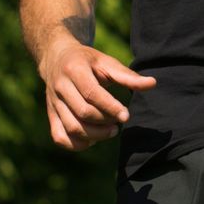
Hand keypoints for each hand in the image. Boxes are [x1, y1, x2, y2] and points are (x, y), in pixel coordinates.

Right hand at [40, 43, 154, 151]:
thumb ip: (128, 75)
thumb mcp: (106, 62)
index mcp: (74, 69)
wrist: (57, 59)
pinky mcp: (51, 115)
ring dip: (94, 135)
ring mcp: (53, 103)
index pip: (91, 93)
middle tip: (118, 123)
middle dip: (104, 121)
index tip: (126, 116)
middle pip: (82, 112)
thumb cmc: (88, 61)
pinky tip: (92, 139)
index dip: (110, 107)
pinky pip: (60, 137)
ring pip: (71, 127)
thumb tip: (153, 84)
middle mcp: (60, 87)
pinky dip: (77, 144)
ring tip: (110, 131)